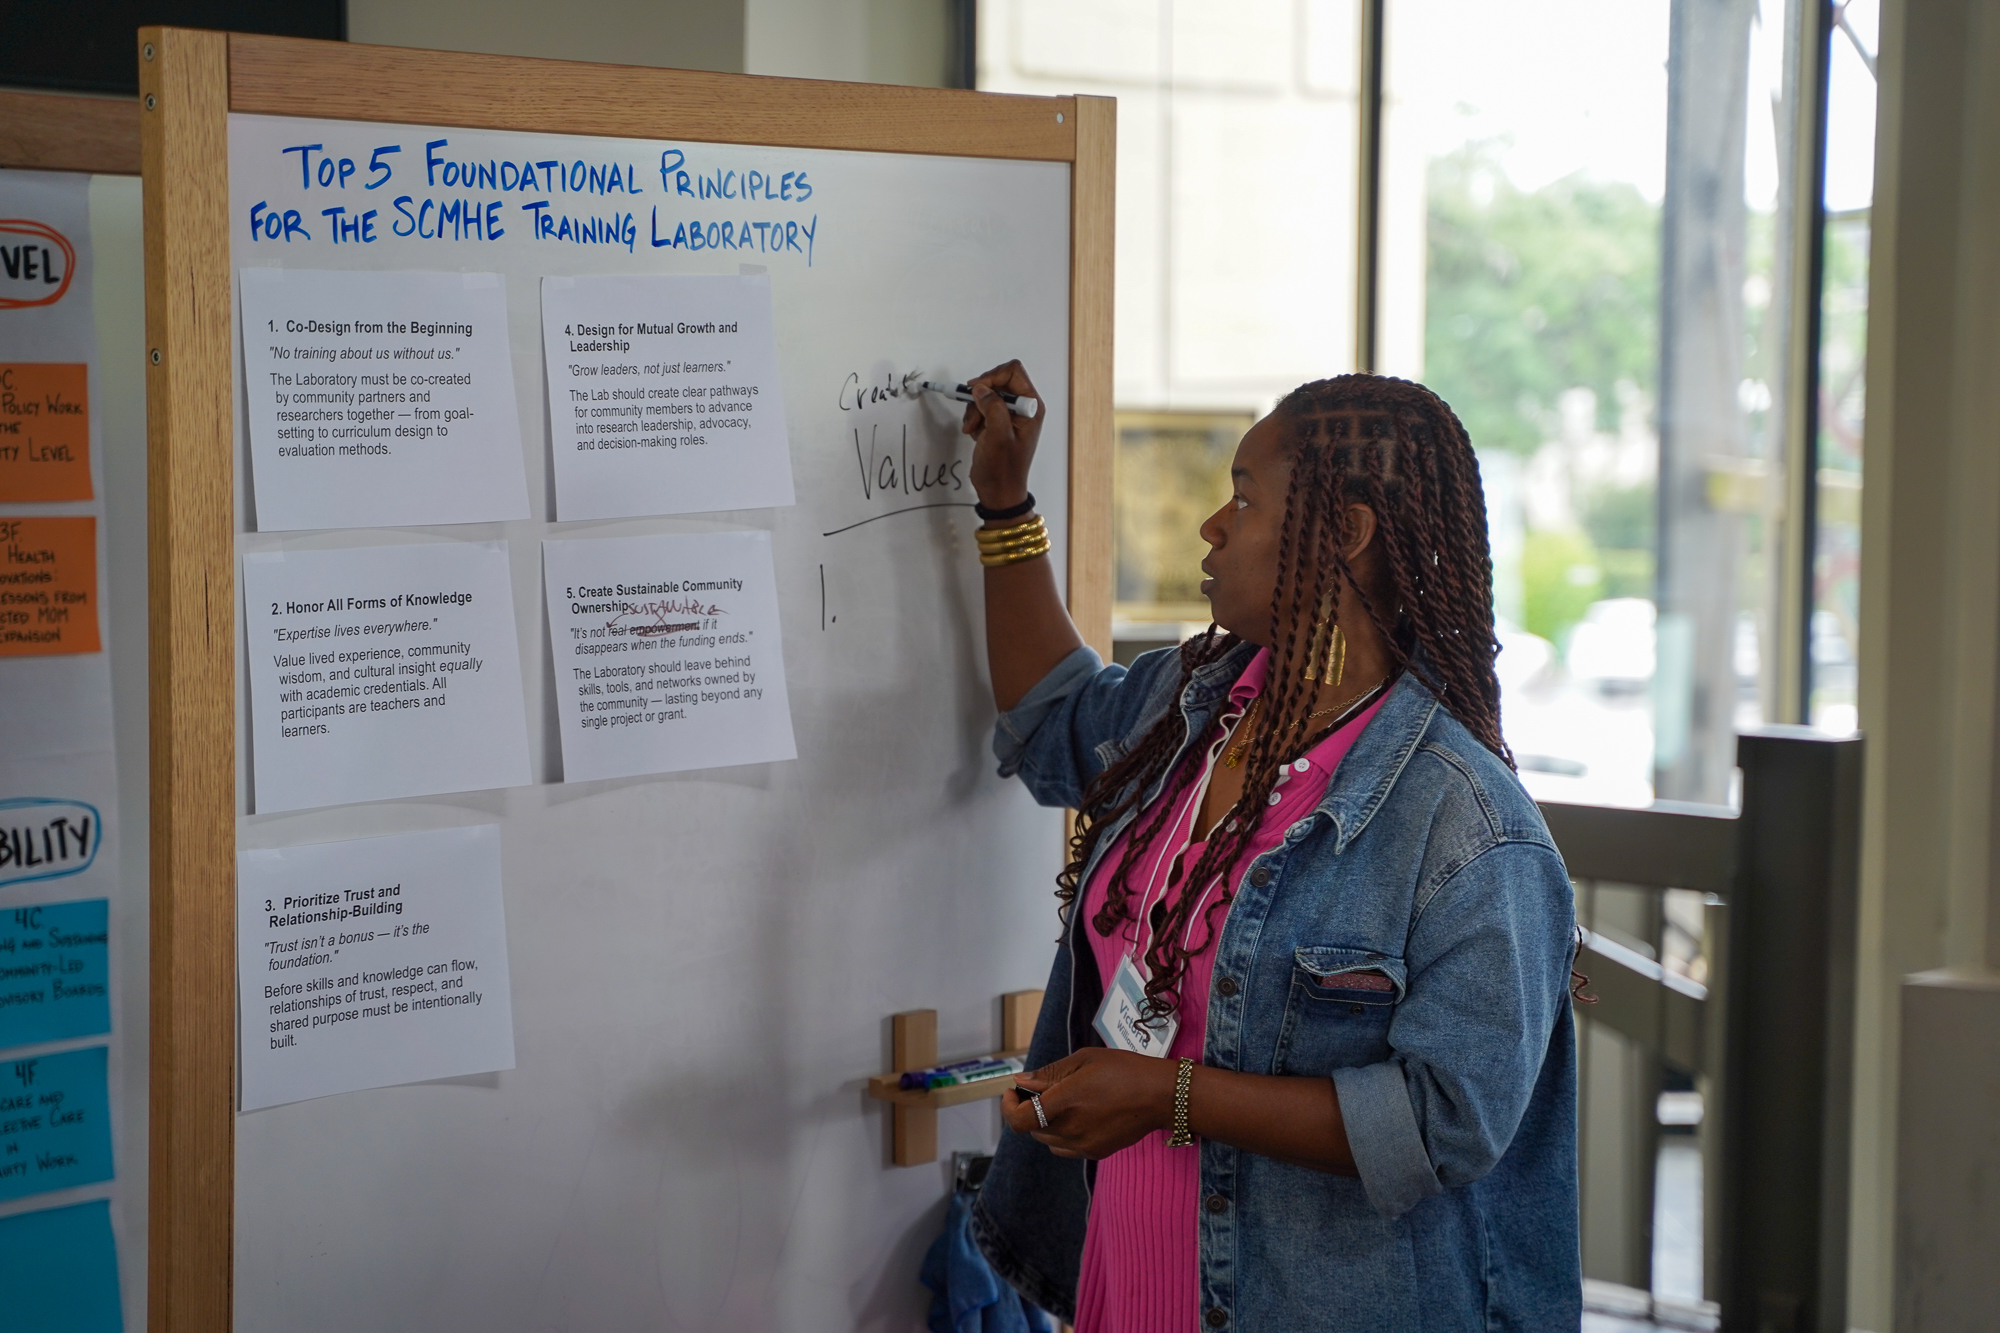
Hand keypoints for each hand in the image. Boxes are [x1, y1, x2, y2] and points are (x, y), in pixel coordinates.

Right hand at [962, 359, 1043, 512]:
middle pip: (998, 381)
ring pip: (987, 394)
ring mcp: (1009, 415)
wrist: (998, 490)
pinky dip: (973, 417)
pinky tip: (974, 432)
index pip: (1013, 372)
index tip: (978, 390)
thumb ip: (993, 408)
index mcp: (1031, 407)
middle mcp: (1023, 407)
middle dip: (981, 395)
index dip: (993, 377)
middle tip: (972, 412)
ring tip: (972, 428)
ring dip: (975, 409)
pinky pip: (982, 407)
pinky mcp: (997, 422)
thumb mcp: (999, 436)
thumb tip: (982, 390)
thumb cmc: (1003, 470)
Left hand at [1000, 1048, 1178, 1158]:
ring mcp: (1083, 1145)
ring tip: (1059, 1103)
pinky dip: (1060, 1135)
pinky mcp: (1095, 1152)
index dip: (1007, 1107)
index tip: (1012, 1092)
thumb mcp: (1085, 1060)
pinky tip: (1075, 1117)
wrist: (1161, 1096)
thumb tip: (1022, 1082)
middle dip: (1026, 1109)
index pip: (1019, 1119)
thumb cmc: (1125, 1070)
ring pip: (1046, 1140)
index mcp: (1065, 1102)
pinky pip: (1064, 1148)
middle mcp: (1071, 1128)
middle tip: (1037, 1091)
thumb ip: (1050, 1073)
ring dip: (1043, 1123)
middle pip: (1031, 1128)